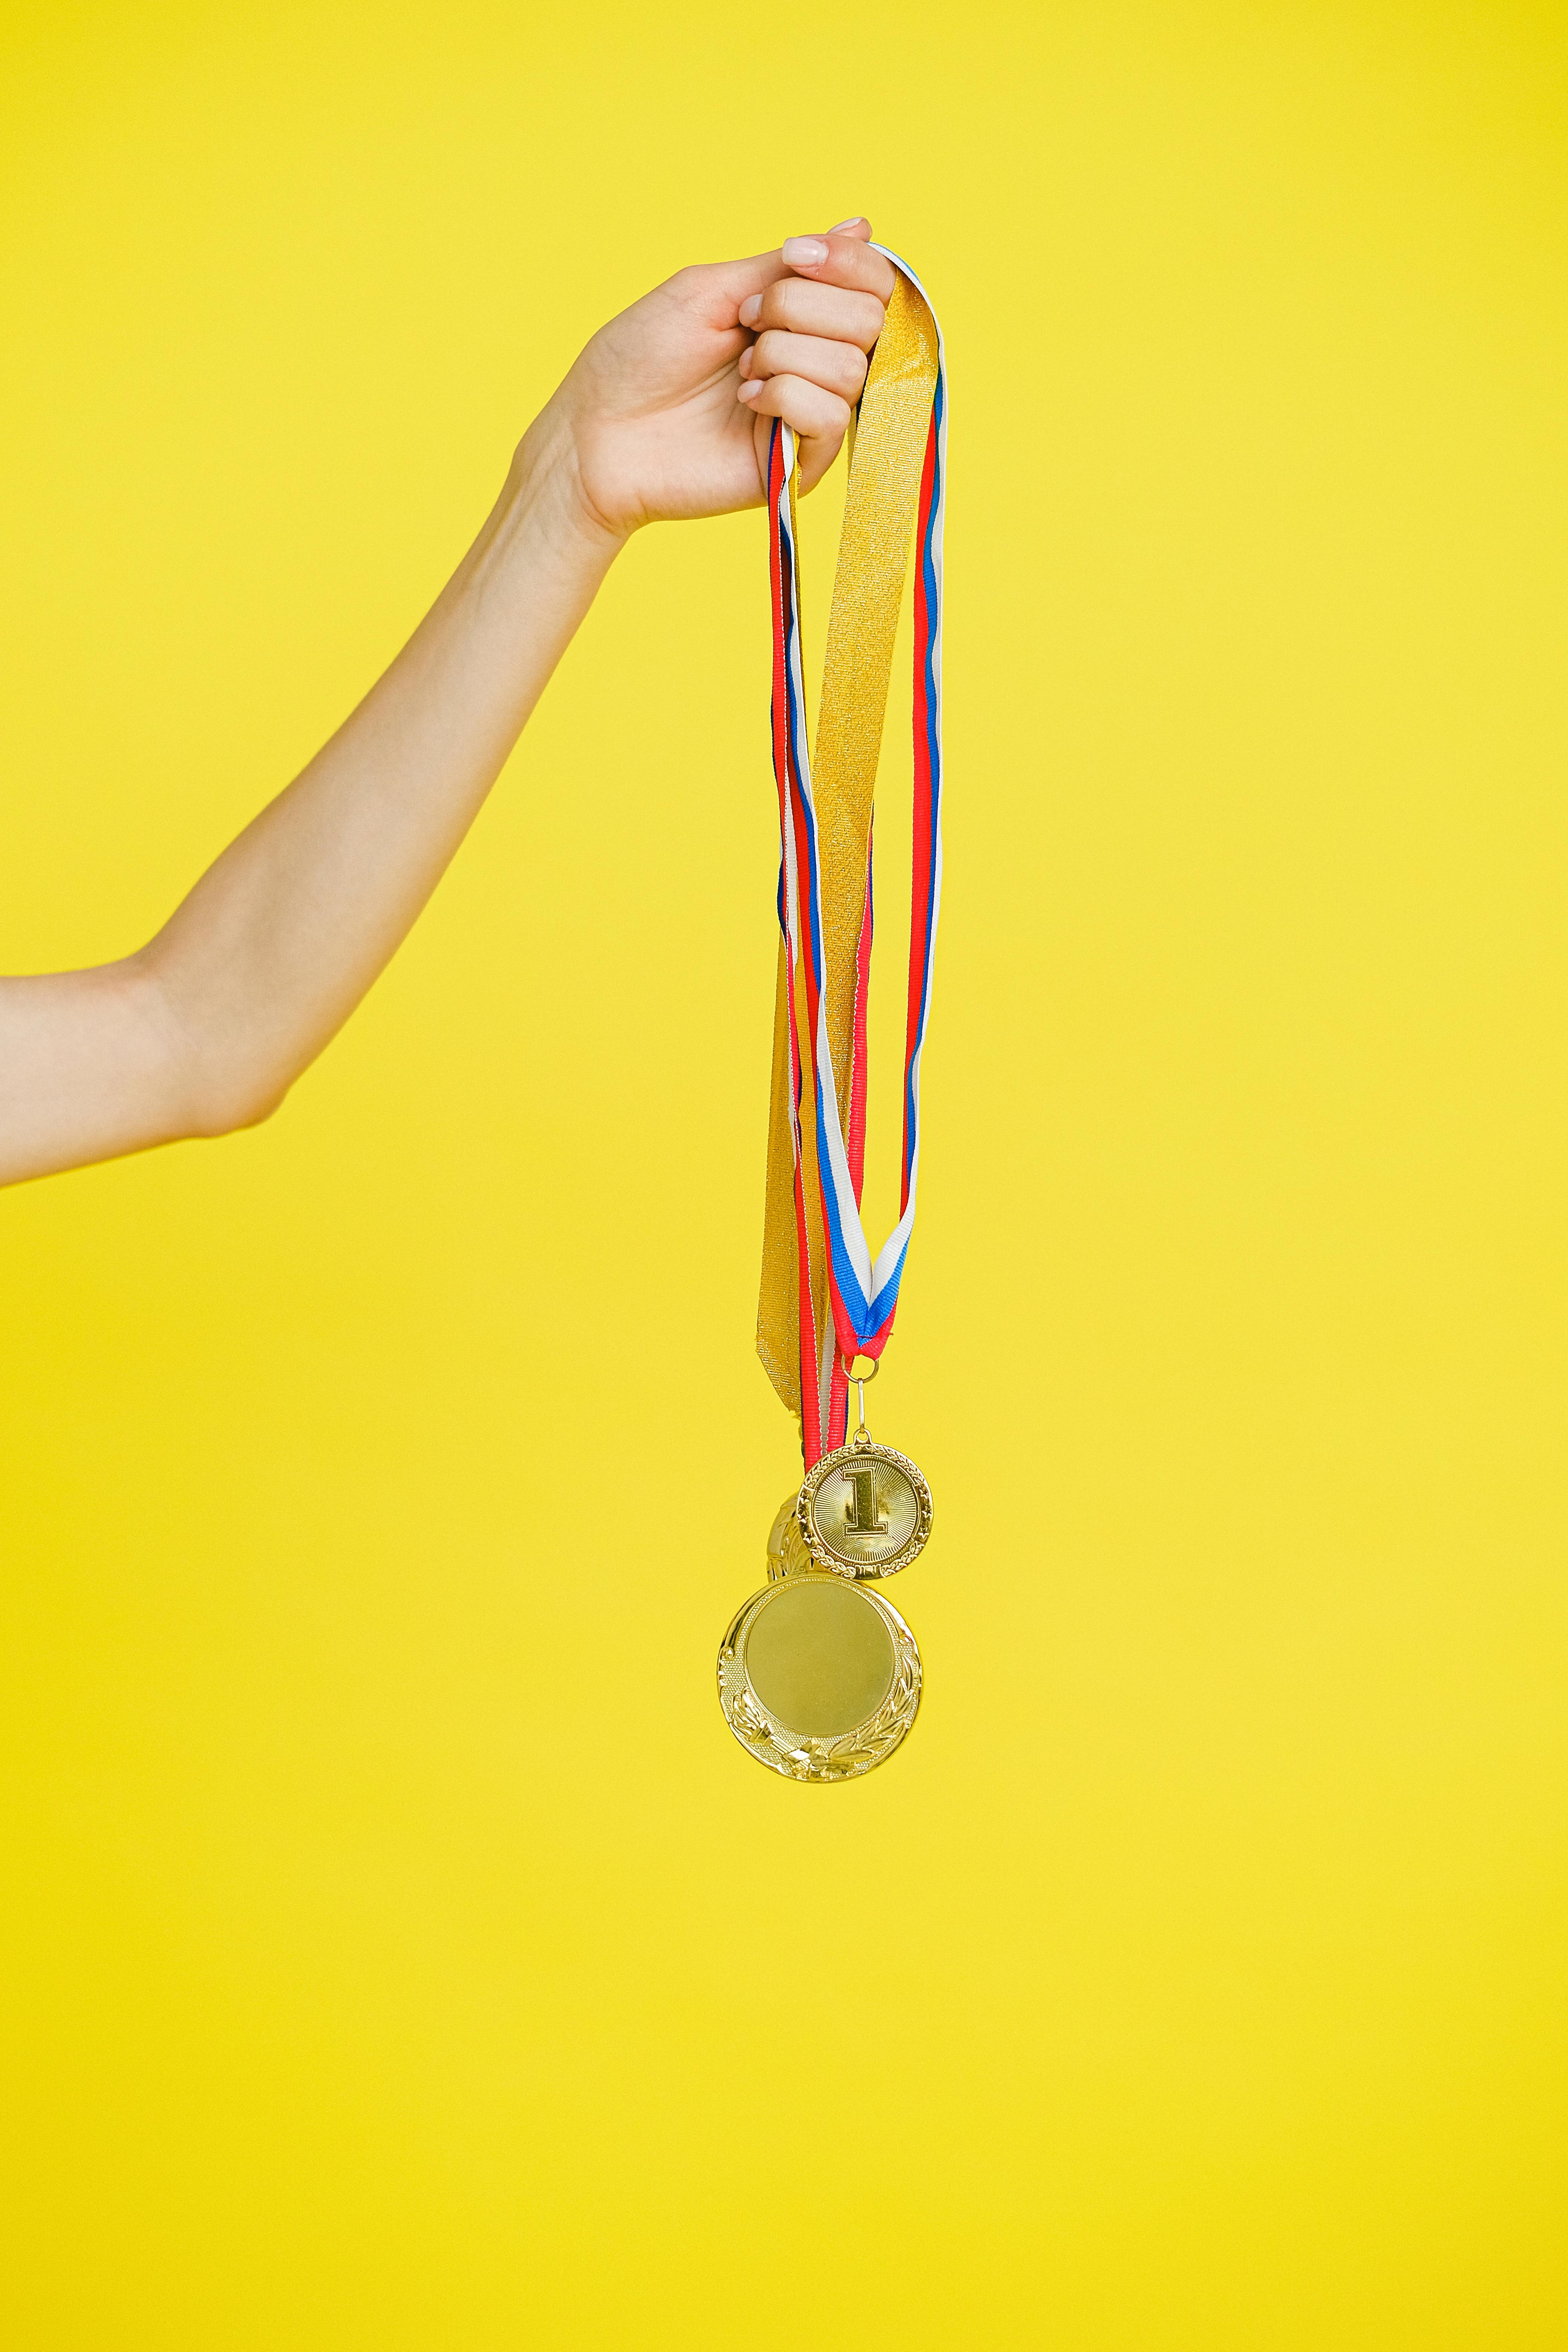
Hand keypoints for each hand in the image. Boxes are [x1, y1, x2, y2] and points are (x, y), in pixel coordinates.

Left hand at [526, 220, 897, 543]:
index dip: (849, 262)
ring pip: (851, 366)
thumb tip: (862, 225)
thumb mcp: (714, 289)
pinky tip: (746, 402)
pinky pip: (831, 417)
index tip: (795, 256)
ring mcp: (813, 415)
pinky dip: (785, 396)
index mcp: (802, 318)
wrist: (598, 434)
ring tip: (739, 371)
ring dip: (784, 354)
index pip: (873, 284)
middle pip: (870, 320)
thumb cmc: (641, 356)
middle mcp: (817, 364)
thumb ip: (786, 266)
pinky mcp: (802, 463)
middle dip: (800, 308)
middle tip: (744, 324)